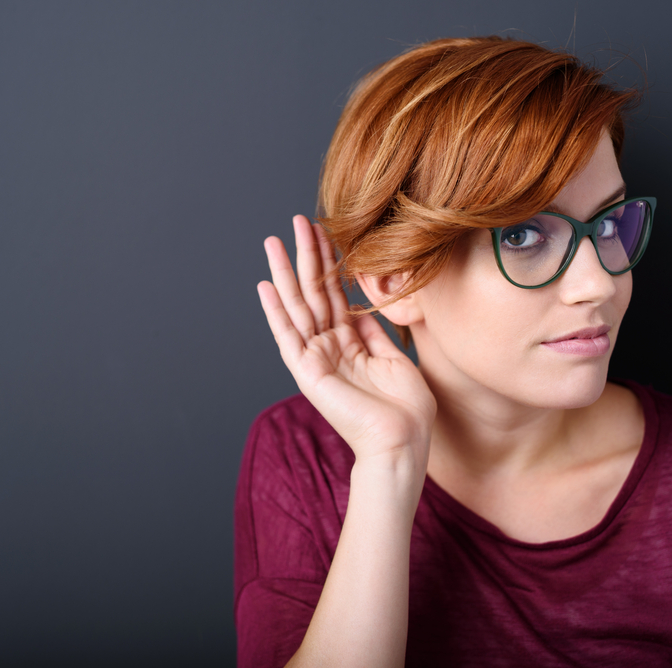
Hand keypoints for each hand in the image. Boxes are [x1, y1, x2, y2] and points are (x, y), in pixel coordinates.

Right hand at [257, 216, 435, 471]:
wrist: (403, 442)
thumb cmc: (406, 410)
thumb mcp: (394, 360)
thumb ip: (375, 334)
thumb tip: (363, 308)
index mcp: (350, 344)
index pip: (334, 294)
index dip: (330, 262)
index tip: (325, 230)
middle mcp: (328, 348)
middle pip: (313, 293)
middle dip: (306, 256)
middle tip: (297, 220)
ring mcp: (316, 359)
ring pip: (297, 306)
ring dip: (285, 273)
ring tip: (273, 241)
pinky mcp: (308, 373)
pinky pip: (288, 336)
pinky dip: (275, 311)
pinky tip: (265, 285)